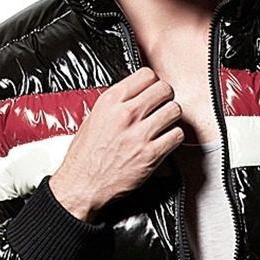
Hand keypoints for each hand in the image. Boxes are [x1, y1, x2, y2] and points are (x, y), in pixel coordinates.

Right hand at [49, 67, 183, 220]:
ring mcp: (140, 134)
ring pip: (174, 110)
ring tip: (165, 124)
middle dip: (166, 97)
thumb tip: (136, 94)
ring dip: (172, 117)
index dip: (153, 82)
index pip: (146, 75)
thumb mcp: (93, 118)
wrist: (82, 185)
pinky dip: (174, 137)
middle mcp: (126, 114)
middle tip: (162, 106)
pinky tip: (165, 141)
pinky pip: (177, 135)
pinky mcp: (151, 154)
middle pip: (164, 90)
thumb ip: (116, 104)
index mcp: (110, 101)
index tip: (153, 91)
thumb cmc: (85, 156)